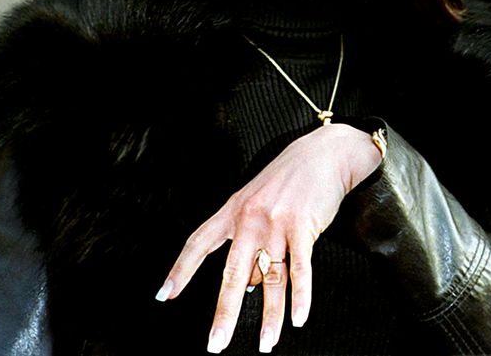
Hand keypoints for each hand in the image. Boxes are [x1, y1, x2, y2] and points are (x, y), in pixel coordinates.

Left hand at [155, 123, 381, 352]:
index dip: (180, 270)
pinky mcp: (304, 227)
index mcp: (234, 210)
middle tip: (216, 343)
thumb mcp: (258, 200)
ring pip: (271, 278)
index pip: (199, 243)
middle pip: (233, 273)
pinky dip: (300, 296)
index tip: (165, 295)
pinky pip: (301, 269)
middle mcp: (251, 219)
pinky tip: (298, 317)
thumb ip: (248, 239)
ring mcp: (277, 224)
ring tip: (266, 343)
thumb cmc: (290, 177)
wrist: (324, 154)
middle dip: (225, 313)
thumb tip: (247, 285)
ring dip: (270, 316)